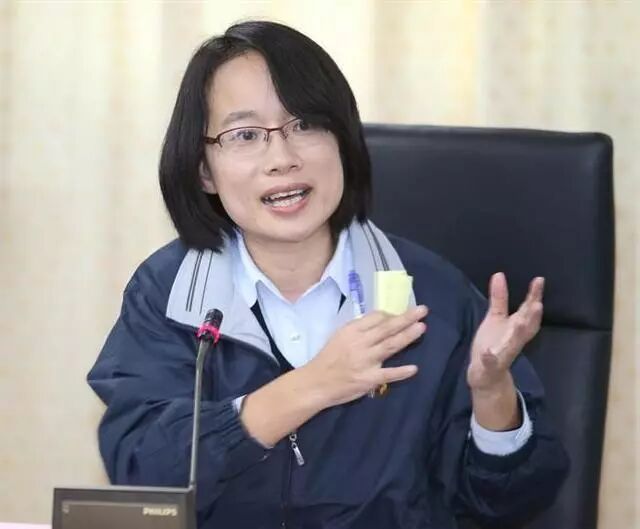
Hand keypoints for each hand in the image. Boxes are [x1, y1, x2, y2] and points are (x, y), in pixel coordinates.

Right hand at [304, 306, 427, 406]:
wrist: (316, 382)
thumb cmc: (328, 358)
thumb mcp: (340, 335)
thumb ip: (359, 328)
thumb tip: (382, 320)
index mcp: (352, 330)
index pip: (376, 317)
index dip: (392, 314)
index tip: (403, 312)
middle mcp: (360, 343)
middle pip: (387, 328)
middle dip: (406, 318)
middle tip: (423, 311)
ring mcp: (365, 361)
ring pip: (390, 346)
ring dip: (407, 336)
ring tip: (422, 328)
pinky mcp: (368, 379)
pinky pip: (388, 374)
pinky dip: (401, 372)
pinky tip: (414, 368)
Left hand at [467, 272, 543, 393]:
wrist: (486, 374)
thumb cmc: (493, 342)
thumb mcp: (496, 318)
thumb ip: (499, 298)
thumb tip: (499, 274)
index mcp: (515, 327)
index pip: (528, 310)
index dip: (534, 296)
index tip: (539, 280)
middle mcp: (514, 340)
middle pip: (526, 327)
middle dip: (532, 317)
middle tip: (538, 303)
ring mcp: (503, 354)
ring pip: (514, 345)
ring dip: (517, 335)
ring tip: (518, 323)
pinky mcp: (491, 366)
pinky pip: (491, 363)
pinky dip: (490, 359)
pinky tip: (487, 353)